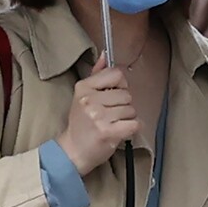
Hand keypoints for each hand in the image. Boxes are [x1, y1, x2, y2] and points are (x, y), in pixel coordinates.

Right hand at [55, 57, 140, 173]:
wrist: (73, 152)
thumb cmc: (81, 123)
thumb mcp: (83, 96)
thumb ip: (96, 74)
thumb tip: (106, 55)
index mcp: (84, 88)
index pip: (116, 74)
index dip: (120, 85)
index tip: (113, 95)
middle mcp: (90, 100)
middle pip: (126, 94)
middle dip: (123, 105)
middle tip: (110, 115)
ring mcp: (99, 117)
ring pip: (131, 110)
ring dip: (127, 118)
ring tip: (112, 124)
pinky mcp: (109, 132)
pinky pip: (135, 124)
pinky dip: (133, 128)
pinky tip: (121, 131)